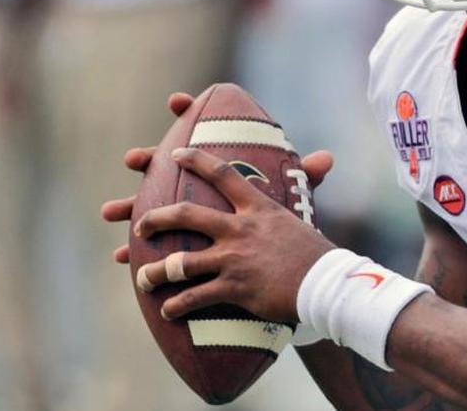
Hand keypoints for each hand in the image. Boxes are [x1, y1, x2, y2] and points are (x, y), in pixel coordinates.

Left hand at [132, 147, 336, 322]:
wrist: (325, 284)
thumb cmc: (316, 252)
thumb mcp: (301, 217)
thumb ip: (303, 190)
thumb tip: (325, 159)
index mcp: (257, 208)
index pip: (223, 175)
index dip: (197, 161)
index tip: (175, 155)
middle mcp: (240, 229)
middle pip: (186, 215)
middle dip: (155, 219)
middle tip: (140, 226)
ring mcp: (233, 259)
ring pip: (180, 263)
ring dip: (155, 273)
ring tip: (144, 278)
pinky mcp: (233, 288)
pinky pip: (193, 297)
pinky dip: (176, 306)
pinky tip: (167, 311)